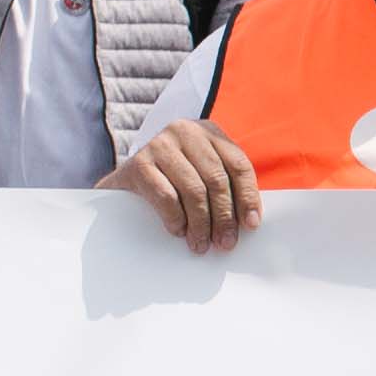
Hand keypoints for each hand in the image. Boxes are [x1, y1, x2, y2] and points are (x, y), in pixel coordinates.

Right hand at [117, 120, 262, 251]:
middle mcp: (185, 131)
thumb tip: (248, 222)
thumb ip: (224, 187)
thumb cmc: (171, 180)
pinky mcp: (139, 163)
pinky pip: (167, 196)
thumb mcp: (201, 174)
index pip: (238, 165)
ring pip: (193, 190)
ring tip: (201, 243)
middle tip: (225, 243)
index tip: (251, 225)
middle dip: (224, 217)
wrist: (123, 182)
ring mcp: (160, 144)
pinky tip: (179, 231)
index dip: (247, 197)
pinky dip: (176, 218)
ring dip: (201, 223)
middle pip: (216, 179)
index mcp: (208, 132)